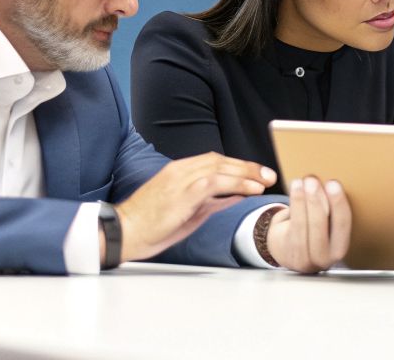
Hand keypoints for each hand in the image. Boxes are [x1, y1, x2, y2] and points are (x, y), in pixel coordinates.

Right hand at [114, 152, 273, 261]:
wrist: (124, 232)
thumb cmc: (152, 225)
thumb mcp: (188, 211)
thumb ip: (212, 200)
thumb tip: (237, 195)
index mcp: (179, 171)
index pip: (215, 161)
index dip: (239, 166)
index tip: (258, 173)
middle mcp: (181, 170)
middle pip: (221, 161)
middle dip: (248, 167)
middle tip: (269, 174)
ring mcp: (180, 179)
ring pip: (220, 168)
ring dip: (246, 173)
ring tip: (265, 180)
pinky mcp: (182, 192)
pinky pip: (214, 182)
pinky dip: (236, 183)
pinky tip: (252, 189)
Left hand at [263, 175, 350, 273]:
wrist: (291, 252)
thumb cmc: (314, 232)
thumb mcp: (328, 227)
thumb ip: (331, 210)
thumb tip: (330, 183)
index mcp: (340, 249)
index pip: (342, 225)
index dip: (338, 203)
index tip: (333, 183)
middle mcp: (324, 258)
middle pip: (320, 227)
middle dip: (316, 201)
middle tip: (313, 181)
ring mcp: (304, 259)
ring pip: (302, 226)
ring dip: (301, 201)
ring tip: (300, 182)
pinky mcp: (287, 253)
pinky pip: (291, 226)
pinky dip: (293, 205)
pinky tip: (295, 188)